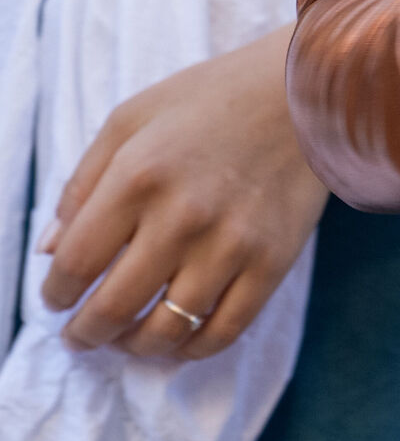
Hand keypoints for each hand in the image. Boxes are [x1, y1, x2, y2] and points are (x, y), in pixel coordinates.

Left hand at [38, 27, 326, 357]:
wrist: (308, 92)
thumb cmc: (213, 98)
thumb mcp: (132, 118)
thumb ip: (82, 182)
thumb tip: (50, 251)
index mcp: (139, 177)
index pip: (76, 264)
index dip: (55, 295)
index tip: (57, 299)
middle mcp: (183, 217)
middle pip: (114, 308)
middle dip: (86, 333)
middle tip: (81, 336)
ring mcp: (233, 244)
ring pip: (168, 331)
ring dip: (135, 348)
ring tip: (127, 341)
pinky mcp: (274, 261)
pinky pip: (225, 331)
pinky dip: (193, 349)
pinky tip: (178, 339)